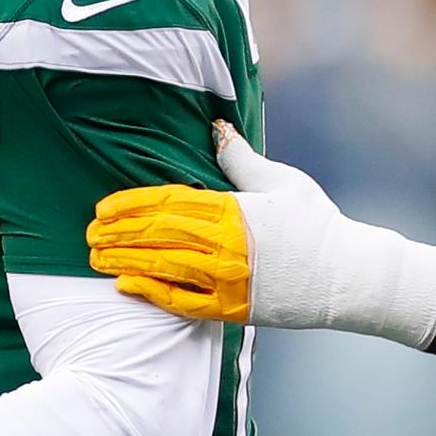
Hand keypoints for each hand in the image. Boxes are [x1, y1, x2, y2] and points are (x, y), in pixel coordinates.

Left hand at [84, 127, 435, 343]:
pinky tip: (126, 285)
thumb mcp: (281, 181)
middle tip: (88, 233)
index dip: (131, 205)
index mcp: (233, 208)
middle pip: (157, 234)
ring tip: (96, 257)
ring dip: (124, 260)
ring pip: (163, 266)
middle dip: (118, 233)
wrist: (346, 276)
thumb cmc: (317, 225)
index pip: (169, 202)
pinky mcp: (234, 307)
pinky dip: (152, 292)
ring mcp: (228, 278)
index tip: (103, 207)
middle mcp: (225, 243)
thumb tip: (215, 128)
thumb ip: (241, 158)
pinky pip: (183, 301)